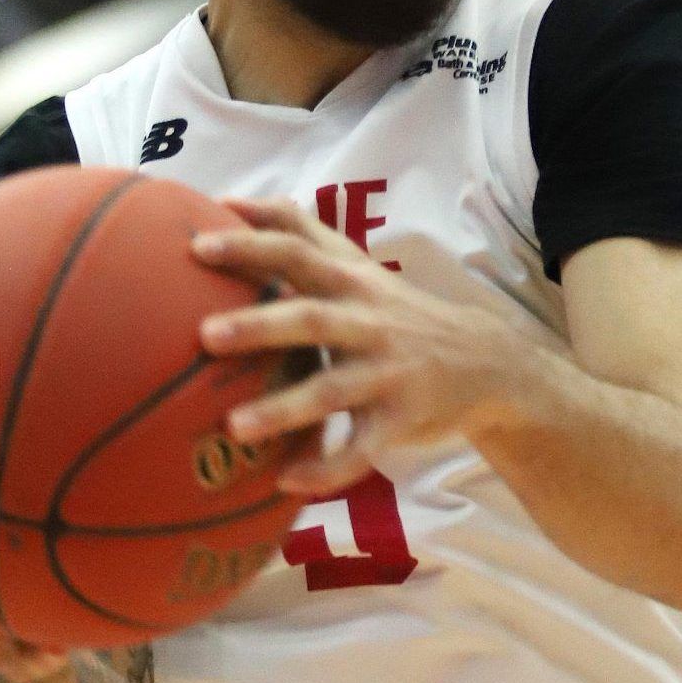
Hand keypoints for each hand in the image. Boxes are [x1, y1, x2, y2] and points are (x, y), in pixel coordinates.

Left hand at [193, 197, 531, 496]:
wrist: (484, 362)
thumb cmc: (396, 309)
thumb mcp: (358, 263)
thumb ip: (302, 231)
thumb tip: (230, 201)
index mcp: (351, 282)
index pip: (298, 253)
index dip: (251, 246)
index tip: (197, 247)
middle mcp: (368, 322)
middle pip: (311, 318)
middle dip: (259, 326)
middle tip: (204, 335)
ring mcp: (386, 374)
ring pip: (332, 391)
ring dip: (283, 409)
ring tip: (234, 427)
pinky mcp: (400, 421)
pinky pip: (361, 451)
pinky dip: (327, 469)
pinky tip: (286, 481)